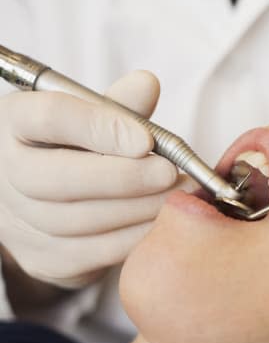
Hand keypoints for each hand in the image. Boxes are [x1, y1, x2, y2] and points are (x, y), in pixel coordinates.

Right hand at [0, 71, 194, 288]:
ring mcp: (18, 222)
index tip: (146, 140)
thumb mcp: (90, 117)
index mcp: (14, 122)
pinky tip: (164, 221)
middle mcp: (5, 173)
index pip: (49, 118)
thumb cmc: (73, 147)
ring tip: (178, 195)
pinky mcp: (43, 259)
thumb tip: (148, 84)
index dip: (100, 128)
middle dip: (125, 178)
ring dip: (138, 209)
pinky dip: (135, 237)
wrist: (43, 199)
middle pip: (58, 179)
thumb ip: (118, 104)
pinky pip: (94, 253)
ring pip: (79, 221)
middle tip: (171, 174)